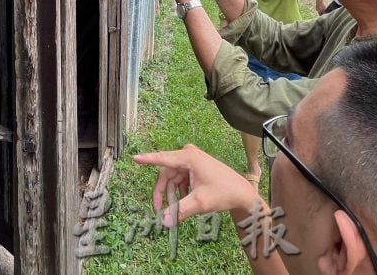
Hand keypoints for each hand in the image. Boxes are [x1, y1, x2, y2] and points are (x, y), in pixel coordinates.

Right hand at [133, 144, 259, 226]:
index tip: (134, 158)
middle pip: (166, 173)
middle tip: (158, 210)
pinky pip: (180, 179)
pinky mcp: (195, 167)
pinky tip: (186, 201)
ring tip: (177, 209)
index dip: (148, 159)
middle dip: (162, 192)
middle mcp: (189, 155)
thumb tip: (163, 222)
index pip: (163, 159)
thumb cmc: (223, 193)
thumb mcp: (200, 203)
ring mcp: (192, 161)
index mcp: (189, 158)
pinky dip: (180, 191)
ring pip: (172, 178)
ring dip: (172, 193)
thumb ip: (179, 211)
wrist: (241, 193)